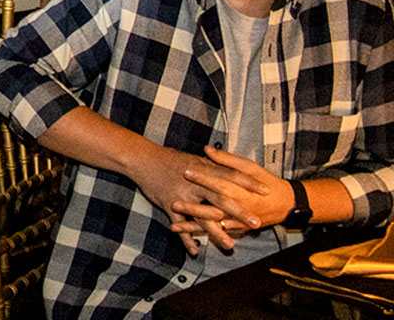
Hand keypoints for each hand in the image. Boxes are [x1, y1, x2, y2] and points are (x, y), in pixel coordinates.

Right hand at [128, 145, 270, 254]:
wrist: (142, 159)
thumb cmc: (169, 159)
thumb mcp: (193, 158)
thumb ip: (212, 164)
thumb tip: (230, 165)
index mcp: (202, 169)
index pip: (230, 175)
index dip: (248, 183)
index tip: (266, 191)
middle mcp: (194, 183)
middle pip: (220, 199)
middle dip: (239, 212)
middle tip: (256, 223)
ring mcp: (182, 195)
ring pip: (201, 217)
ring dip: (216, 232)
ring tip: (230, 246)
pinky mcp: (168, 205)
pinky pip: (180, 225)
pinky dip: (186, 239)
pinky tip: (195, 250)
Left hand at [169, 146, 289, 247]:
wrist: (286, 204)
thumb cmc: (267, 181)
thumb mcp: (250, 166)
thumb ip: (227, 159)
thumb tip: (207, 148)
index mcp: (240, 190)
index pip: (218, 183)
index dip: (202, 178)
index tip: (186, 172)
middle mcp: (237, 207)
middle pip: (213, 208)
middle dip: (192, 207)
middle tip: (173, 203)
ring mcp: (237, 221)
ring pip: (213, 225)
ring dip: (193, 227)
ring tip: (174, 226)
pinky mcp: (238, 229)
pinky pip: (219, 234)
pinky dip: (203, 236)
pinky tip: (188, 236)